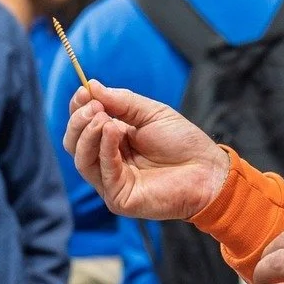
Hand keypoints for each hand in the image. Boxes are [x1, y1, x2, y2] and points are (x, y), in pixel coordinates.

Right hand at [63, 83, 229, 220]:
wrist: (208, 170)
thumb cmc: (183, 143)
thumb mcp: (150, 113)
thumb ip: (120, 101)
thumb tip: (91, 86)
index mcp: (113, 140)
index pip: (83, 126)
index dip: (78, 108)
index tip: (83, 92)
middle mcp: (108, 161)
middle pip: (75, 143)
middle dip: (79, 121)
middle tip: (93, 106)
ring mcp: (111, 181)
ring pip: (82, 159)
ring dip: (88, 134)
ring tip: (102, 117)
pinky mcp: (119, 198)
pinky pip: (103, 172)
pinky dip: (105, 149)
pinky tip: (112, 131)